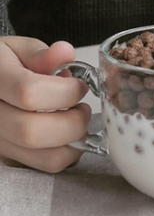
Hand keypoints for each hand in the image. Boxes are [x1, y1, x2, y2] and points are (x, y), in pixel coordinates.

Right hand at [0, 37, 89, 172]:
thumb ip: (41, 53)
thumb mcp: (17, 49)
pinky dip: (65, 153)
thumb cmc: (3, 65)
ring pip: (45, 157)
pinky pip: (46, 166)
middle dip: (73, 122)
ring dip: (74, 142)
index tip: (79, 86)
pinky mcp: (9, 158)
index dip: (65, 92)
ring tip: (76, 122)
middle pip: (33, 132)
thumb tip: (64, 52)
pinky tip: (65, 134)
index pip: (29, 92)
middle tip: (82, 109)